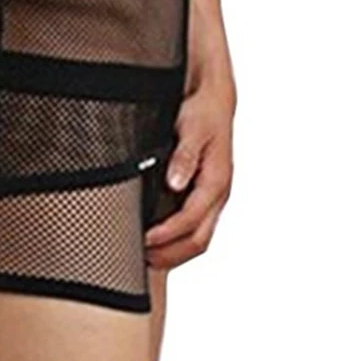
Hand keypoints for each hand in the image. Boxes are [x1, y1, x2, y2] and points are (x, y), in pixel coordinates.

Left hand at [144, 73, 234, 269]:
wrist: (215, 102)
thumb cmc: (202, 114)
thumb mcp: (192, 129)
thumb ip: (184, 157)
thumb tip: (175, 183)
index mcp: (216, 181)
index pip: (191, 221)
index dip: (167, 235)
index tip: (143, 240)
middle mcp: (217, 194)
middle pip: (199, 241)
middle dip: (171, 254)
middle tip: (142, 258)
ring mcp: (213, 197)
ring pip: (199, 238)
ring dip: (175, 252)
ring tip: (146, 256)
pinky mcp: (205, 194)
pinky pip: (196, 226)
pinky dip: (178, 239)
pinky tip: (157, 238)